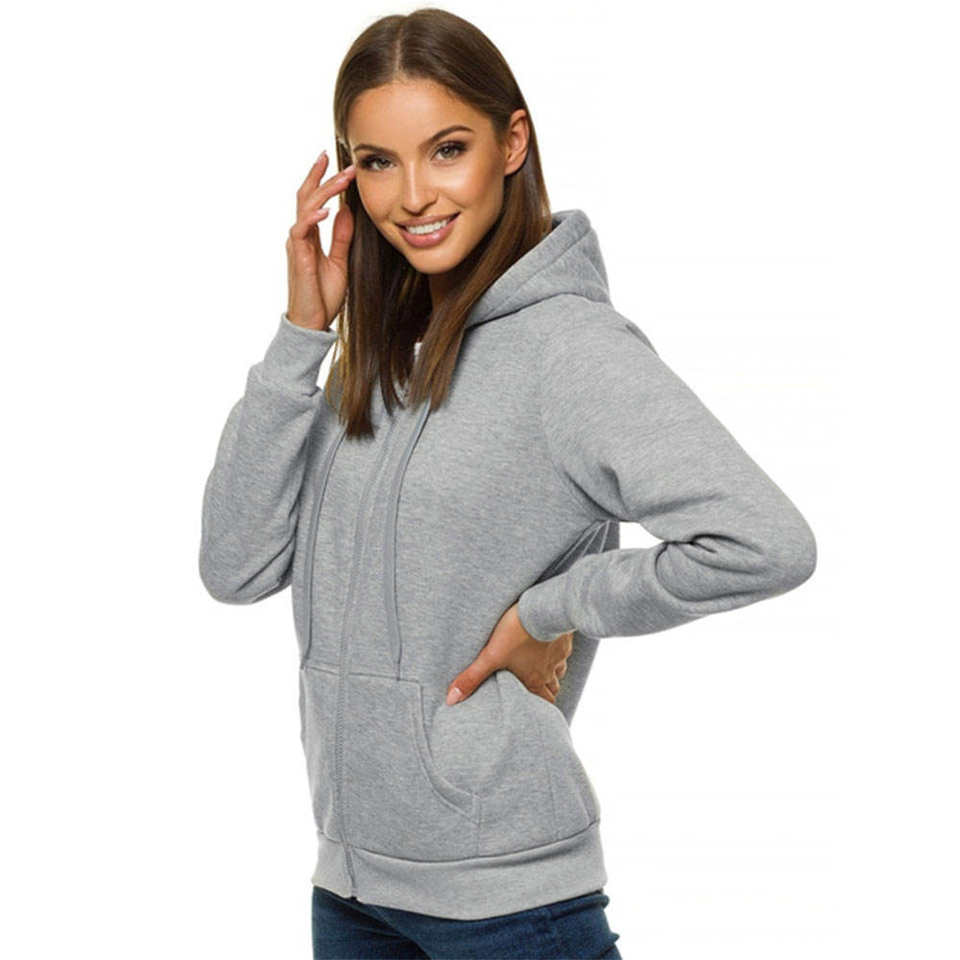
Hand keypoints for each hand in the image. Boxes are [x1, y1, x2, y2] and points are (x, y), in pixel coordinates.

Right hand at [285, 150, 356, 330]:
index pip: (314, 201)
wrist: (312, 322)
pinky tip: (326, 211)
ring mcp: (297, 246)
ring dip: (324, 192)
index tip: (336, 162)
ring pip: (305, 209)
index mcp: (309, 236)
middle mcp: (300, 237)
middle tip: (339, 160)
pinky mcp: (298, 258)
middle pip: (306, 197)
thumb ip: (341, 237)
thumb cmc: (323, 295)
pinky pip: (301, 232)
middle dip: (322, 177)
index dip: (322, 180)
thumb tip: (347, 211)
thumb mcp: (340, 261)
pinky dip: (312, 219)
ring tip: (342, 180)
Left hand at [446, 603, 572, 705]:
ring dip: (550, 672)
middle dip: (545, 691)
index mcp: (534, 680)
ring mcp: (559, 655)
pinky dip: (556, 652)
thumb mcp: (489, 656)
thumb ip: (471, 678)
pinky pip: (563, 651)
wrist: (541, 608)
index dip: (539, 707)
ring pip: (559, 671)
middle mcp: (550, 671)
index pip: (544, 703)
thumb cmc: (516, 633)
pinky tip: (547, 645)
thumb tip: (451, 700)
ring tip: (539, 668)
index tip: (534, 710)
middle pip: (553, 689)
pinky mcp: (564, 638)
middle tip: (535, 690)